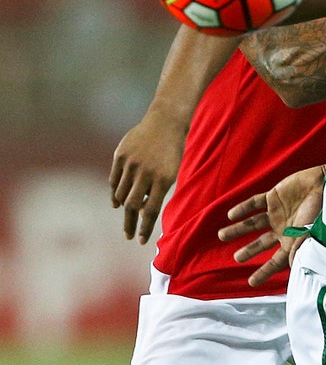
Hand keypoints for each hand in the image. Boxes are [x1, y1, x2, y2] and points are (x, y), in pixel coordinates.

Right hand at [109, 113, 184, 241]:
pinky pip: (114, 180)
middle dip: (130, 224)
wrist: (165, 122)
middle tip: (128, 235)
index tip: (140, 241)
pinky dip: (114, 192)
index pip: (150, 210)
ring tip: (127, 214)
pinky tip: (116, 201)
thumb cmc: (171, 152)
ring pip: (121, 193)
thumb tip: (139, 211)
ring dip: (122, 207)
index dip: (144, 228)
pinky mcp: (120, 155)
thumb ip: (156, 191)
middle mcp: (145, 172)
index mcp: (162, 179)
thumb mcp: (171, 173)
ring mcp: (131, 163)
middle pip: (132, 205)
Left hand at [219, 164, 325, 286]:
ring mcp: (276, 213)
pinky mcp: (273, 197)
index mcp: (291, 240)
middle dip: (249, 251)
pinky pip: (254, 203)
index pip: (276, 260)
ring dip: (238, 230)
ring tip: (222, 235)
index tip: (252, 282)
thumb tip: (292, 266)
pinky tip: (231, 215)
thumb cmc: (319, 210)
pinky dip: (242, 209)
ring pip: (253, 224)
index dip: (264, 272)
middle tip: (236, 258)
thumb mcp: (309, 232)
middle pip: (261, 243)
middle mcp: (282, 228)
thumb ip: (298, 248)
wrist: (323, 184)